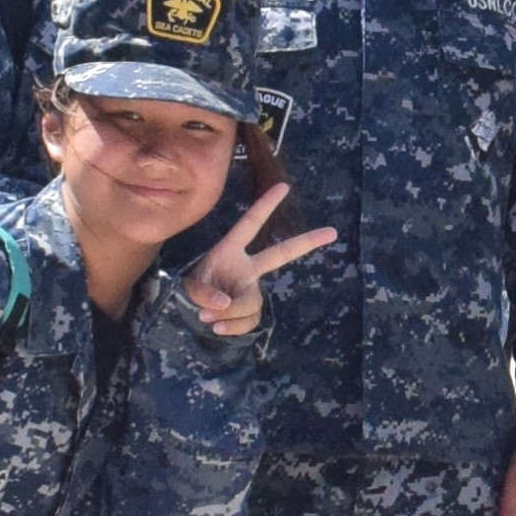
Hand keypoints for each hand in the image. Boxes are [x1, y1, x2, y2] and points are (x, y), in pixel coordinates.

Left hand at [184, 179, 334, 337]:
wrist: (184, 313)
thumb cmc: (185, 289)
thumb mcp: (189, 286)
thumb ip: (205, 293)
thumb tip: (227, 304)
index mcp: (229, 250)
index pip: (250, 224)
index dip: (265, 205)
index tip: (284, 186)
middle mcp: (245, 267)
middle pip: (281, 254)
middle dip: (306, 242)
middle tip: (332, 232)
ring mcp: (249, 288)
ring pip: (253, 302)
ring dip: (231, 314)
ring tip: (208, 317)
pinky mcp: (249, 309)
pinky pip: (250, 320)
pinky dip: (234, 327)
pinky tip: (218, 328)